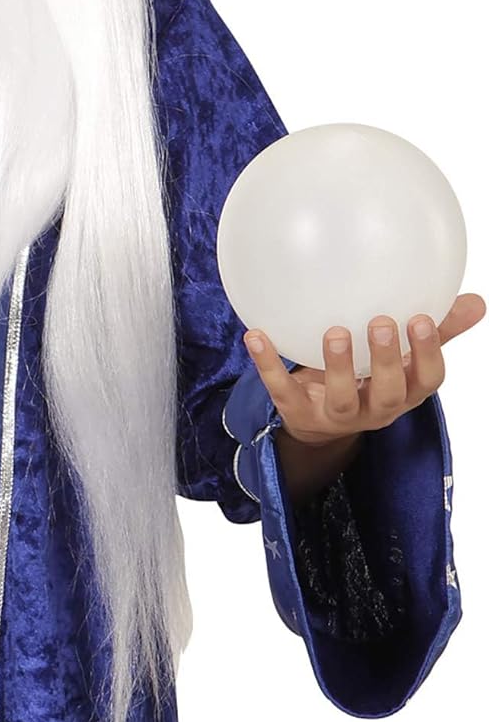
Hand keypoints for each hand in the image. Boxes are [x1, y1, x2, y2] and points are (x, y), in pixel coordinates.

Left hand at [243, 293, 485, 446]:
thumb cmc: (368, 378)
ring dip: (336, 365)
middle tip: (379, 323)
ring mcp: (335, 415)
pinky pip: (281, 389)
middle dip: (386, 360)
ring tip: (334, 331)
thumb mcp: (400, 358)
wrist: (318, 421)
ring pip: (340, 397)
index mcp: (403, 393)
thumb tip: (476, 300)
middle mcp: (374, 409)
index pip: (427, 381)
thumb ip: (434, 330)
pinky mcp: (297, 412)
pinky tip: (255, 334)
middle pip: (387, 393)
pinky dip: (267, 363)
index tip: (420, 319)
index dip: (426, 354)